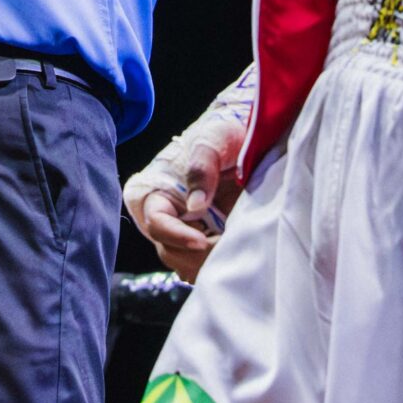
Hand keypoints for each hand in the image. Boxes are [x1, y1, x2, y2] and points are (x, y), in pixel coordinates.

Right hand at [122, 102, 246, 280]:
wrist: (246, 140)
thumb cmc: (225, 134)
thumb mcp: (214, 140)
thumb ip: (202, 168)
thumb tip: (196, 206)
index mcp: (157, 193)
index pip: (156, 223)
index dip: (176, 235)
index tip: (203, 240)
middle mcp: (166, 217)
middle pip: (169, 250)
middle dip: (198, 253)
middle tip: (230, 242)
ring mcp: (185, 233)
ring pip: (185, 264)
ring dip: (209, 262)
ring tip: (236, 244)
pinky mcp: (204, 243)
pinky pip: (202, 267)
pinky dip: (217, 266)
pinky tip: (237, 252)